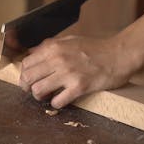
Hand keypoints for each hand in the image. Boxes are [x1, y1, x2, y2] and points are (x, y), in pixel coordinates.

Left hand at [19, 35, 134, 108]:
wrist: (119, 54)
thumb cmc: (94, 48)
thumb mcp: (68, 40)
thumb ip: (49, 46)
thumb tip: (31, 53)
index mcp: (53, 47)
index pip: (26, 63)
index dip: (24, 73)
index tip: (28, 79)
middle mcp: (58, 59)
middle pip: (28, 77)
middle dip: (26, 86)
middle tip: (32, 90)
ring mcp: (68, 74)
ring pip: (38, 90)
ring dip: (39, 96)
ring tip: (45, 96)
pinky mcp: (79, 87)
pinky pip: (58, 101)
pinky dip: (55, 103)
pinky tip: (59, 100)